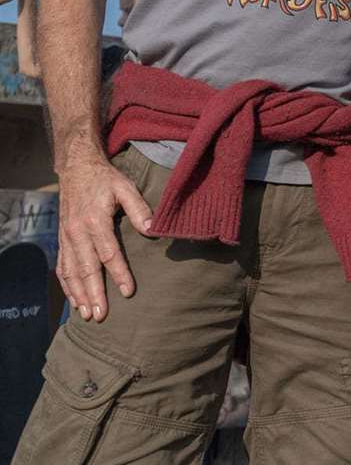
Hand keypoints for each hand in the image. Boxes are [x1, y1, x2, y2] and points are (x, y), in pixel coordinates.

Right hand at [55, 155, 153, 320]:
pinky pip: (63, 267)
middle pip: (87, 269)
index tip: (128, 292)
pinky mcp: (63, 240)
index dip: (119, 274)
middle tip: (102, 315)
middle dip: (94, 293)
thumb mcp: (126, 188)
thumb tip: (152, 230)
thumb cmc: (106, 180)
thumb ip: (139, 208)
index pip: (108, 253)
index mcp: (95, 221)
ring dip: (78, 295)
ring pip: (71, 272)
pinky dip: (67, 285)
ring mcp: (67, 238)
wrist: (77, 169)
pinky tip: (74, 300)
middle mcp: (77, 233)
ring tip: (87, 315)